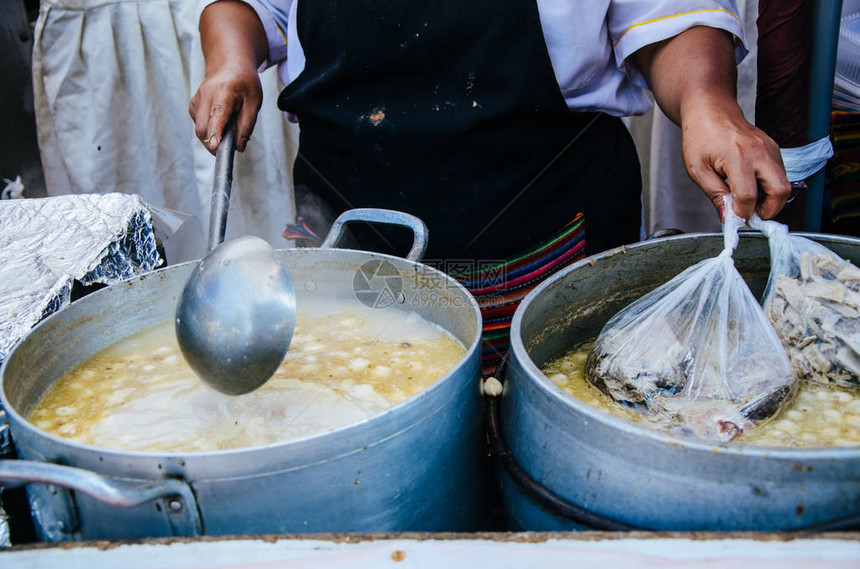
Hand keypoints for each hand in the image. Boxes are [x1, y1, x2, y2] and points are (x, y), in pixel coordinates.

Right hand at [189, 63, 261, 153]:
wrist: (229, 66)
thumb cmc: (244, 84)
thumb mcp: (254, 102)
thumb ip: (247, 125)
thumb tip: (239, 146)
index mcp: (223, 91)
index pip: (217, 114)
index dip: (215, 132)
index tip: (215, 146)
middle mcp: (205, 95)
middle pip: (203, 128)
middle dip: (214, 144)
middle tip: (231, 145)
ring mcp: (196, 101)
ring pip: (200, 130)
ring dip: (213, 137)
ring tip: (229, 126)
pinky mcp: (193, 107)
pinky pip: (200, 126)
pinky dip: (210, 131)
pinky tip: (220, 121)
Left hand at [634, 26, 791, 220]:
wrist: (711, 109)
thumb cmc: (700, 137)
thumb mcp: (697, 169)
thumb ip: (714, 194)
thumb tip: (727, 218)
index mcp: (736, 156)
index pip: (748, 195)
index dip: (742, 213)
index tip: (735, 218)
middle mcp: (759, 151)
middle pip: (781, 190)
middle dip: (769, 209)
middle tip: (751, 215)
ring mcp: (770, 148)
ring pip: (784, 183)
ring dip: (770, 199)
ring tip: (748, 201)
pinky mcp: (774, 148)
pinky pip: (780, 174)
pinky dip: (769, 186)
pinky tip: (751, 187)